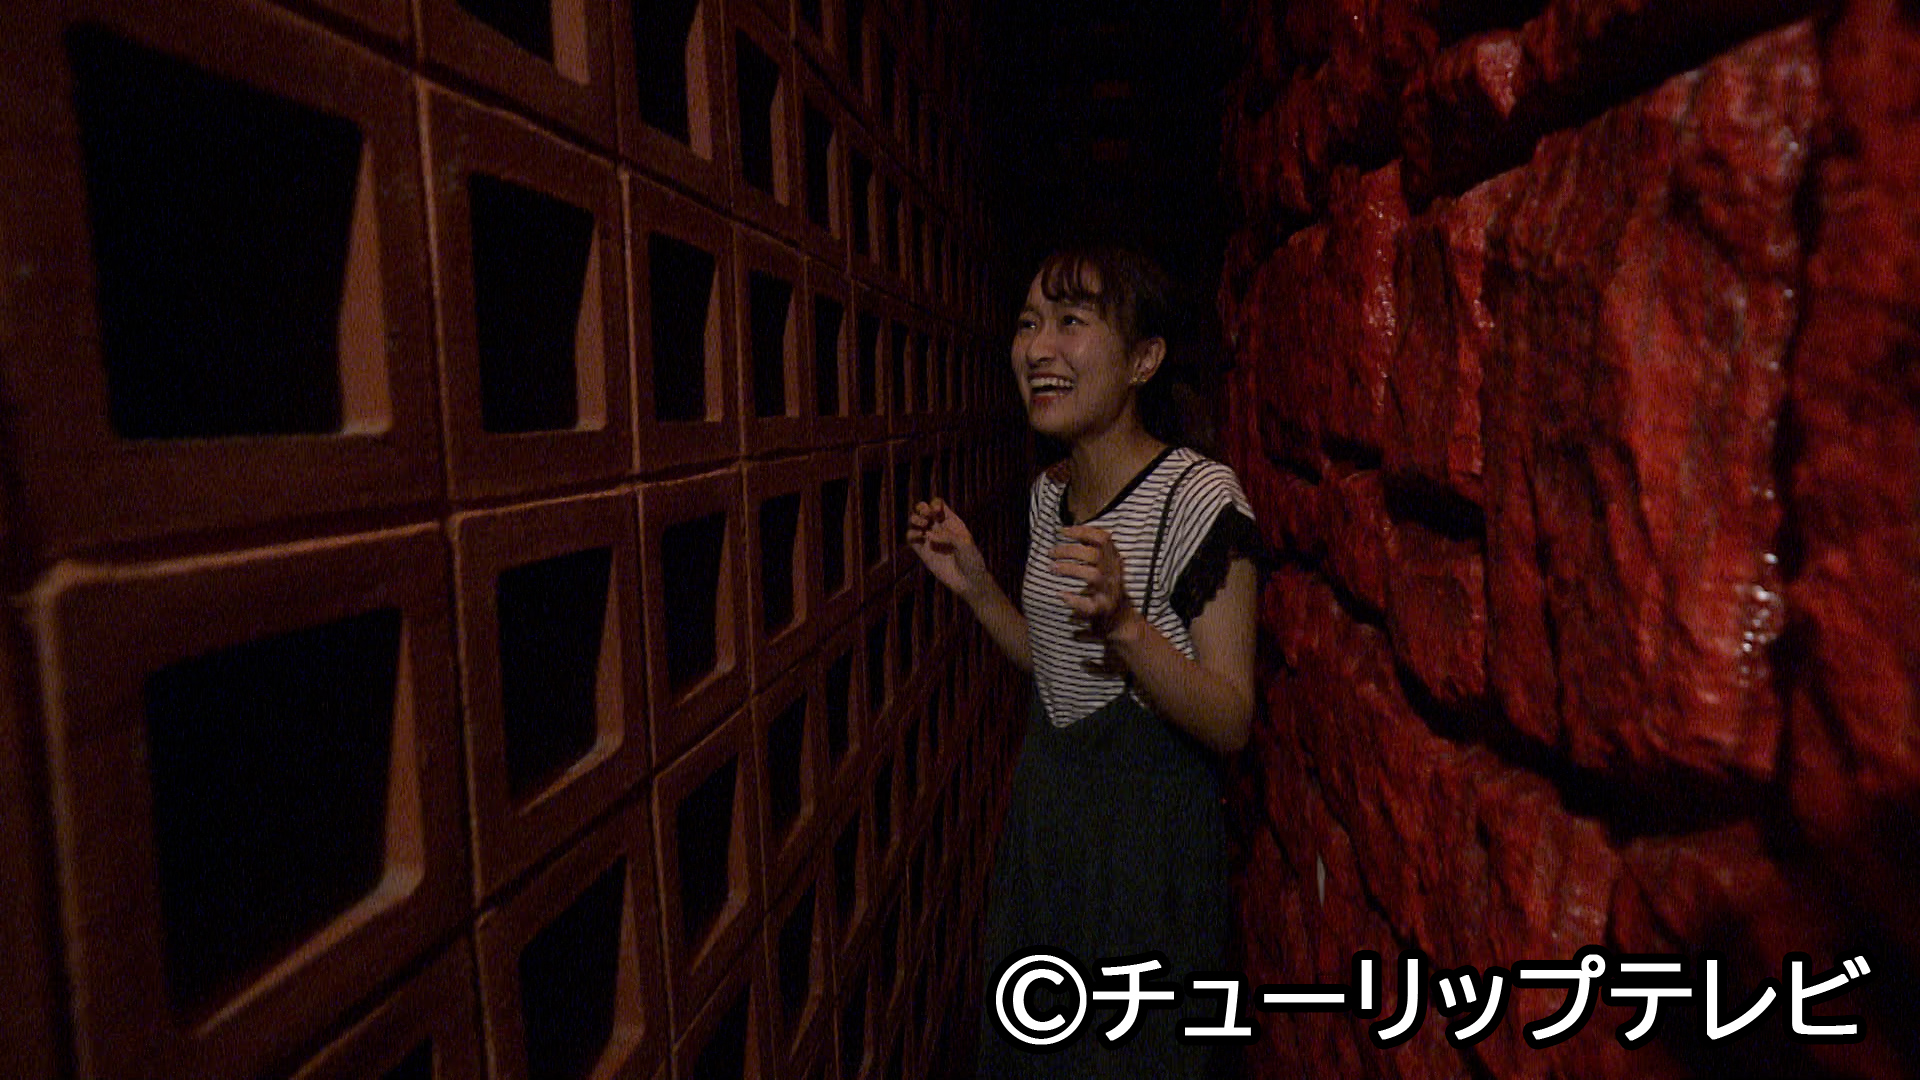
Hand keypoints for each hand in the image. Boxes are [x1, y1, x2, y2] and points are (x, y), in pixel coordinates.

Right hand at [906, 498, 989, 598]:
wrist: (968, 582)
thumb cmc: (971, 561)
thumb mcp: (965, 543)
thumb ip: (947, 535)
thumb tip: (928, 535)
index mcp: (952, 522)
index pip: (938, 505)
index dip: (934, 504)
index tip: (936, 512)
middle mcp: (939, 528)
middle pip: (924, 510)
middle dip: (921, 508)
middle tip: (926, 517)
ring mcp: (929, 540)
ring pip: (915, 522)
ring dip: (915, 519)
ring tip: (923, 526)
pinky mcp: (922, 552)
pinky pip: (911, 538)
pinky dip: (911, 534)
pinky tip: (920, 537)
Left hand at [1052, 525, 1145, 641]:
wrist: (1122, 620)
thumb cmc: (1107, 589)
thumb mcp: (1106, 566)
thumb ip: (1094, 549)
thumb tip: (1069, 530)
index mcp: (1114, 560)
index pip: (1103, 539)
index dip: (1083, 531)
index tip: (1063, 531)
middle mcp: (1114, 574)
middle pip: (1094, 555)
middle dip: (1069, 551)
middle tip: (1051, 552)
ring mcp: (1109, 592)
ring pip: (1092, 575)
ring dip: (1069, 569)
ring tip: (1052, 568)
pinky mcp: (1102, 610)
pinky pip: (1088, 604)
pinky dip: (1074, 599)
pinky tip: (1062, 595)